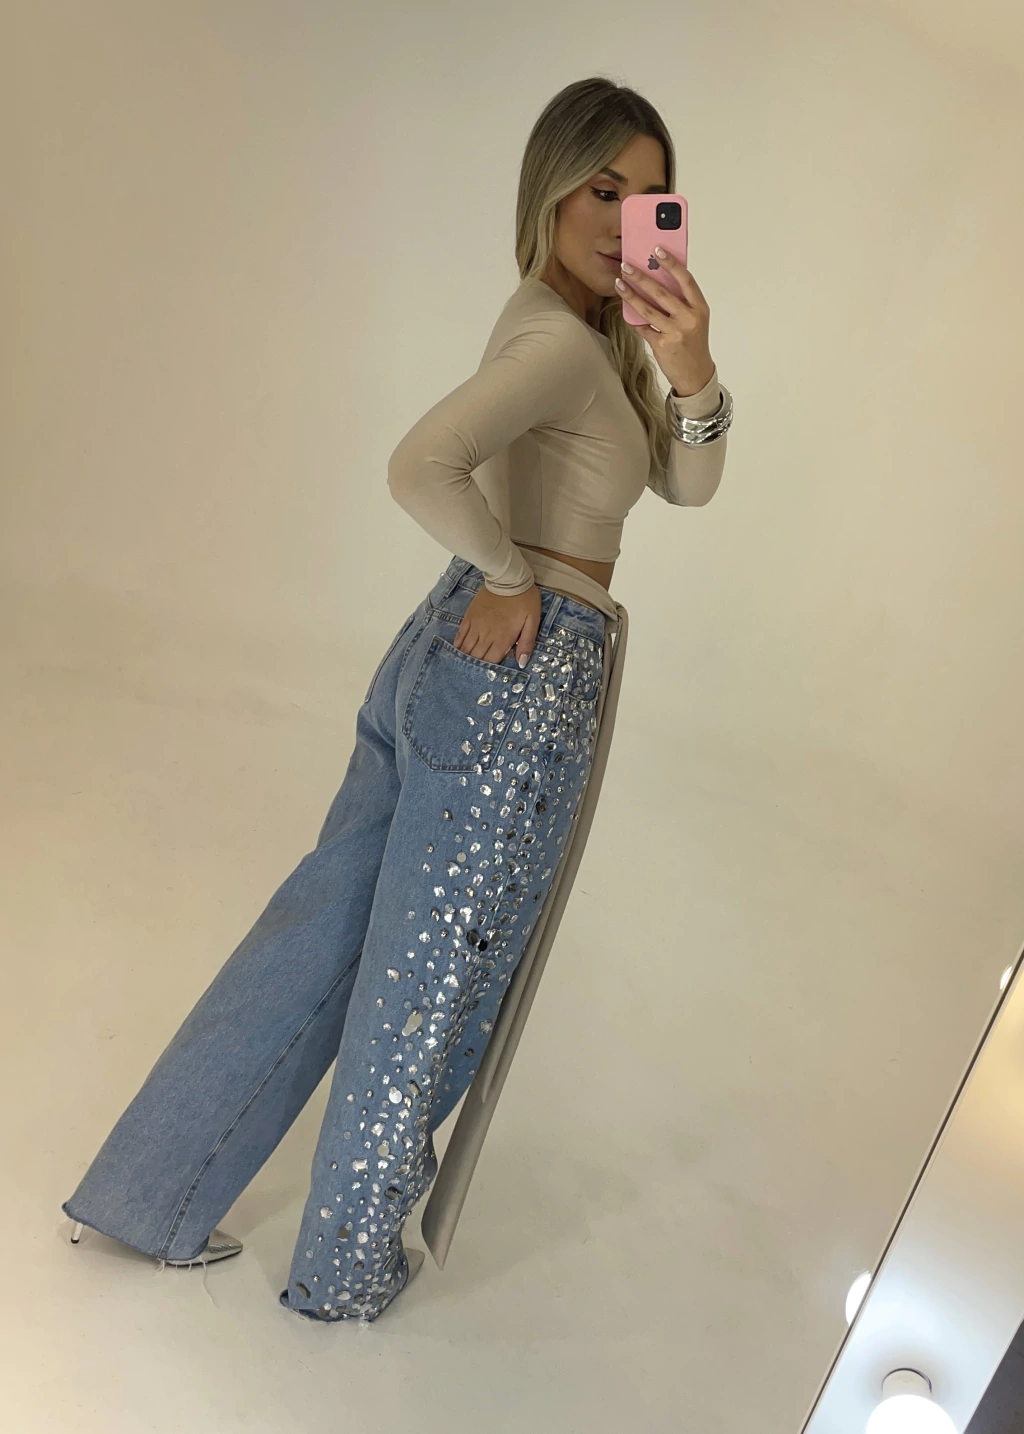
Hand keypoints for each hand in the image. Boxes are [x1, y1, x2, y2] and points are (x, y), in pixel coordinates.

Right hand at [452, 582, 540, 666]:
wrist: (507, 578)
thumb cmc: (524, 599)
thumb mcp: (532, 621)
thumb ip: (526, 643)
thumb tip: (521, 663)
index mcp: (503, 638)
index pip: (491, 661)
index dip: (490, 668)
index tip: (490, 671)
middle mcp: (487, 634)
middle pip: (477, 657)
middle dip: (476, 665)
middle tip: (475, 670)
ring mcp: (476, 626)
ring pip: (466, 648)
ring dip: (465, 657)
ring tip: (465, 664)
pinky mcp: (469, 617)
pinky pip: (460, 635)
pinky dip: (459, 645)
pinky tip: (459, 650)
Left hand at [615, 248, 715, 397]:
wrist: (695, 374)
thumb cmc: (693, 343)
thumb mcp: (695, 319)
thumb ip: (681, 301)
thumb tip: (657, 280)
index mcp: (699, 307)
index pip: (685, 279)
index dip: (671, 263)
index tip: (657, 250)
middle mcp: (689, 318)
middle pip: (661, 292)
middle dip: (641, 277)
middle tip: (626, 266)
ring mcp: (675, 332)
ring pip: (648, 309)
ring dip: (631, 295)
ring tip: (619, 284)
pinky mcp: (662, 345)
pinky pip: (643, 328)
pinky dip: (633, 319)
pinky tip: (625, 310)